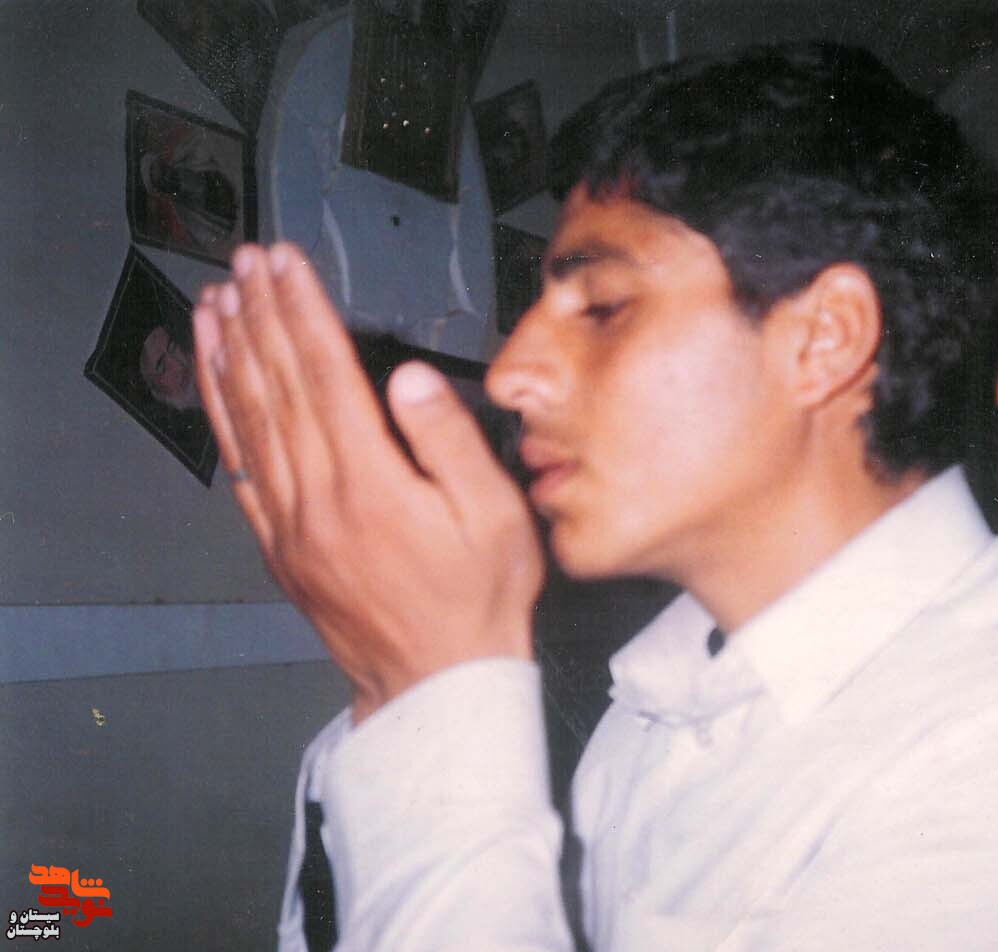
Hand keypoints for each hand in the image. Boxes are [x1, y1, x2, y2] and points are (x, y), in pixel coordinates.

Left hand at [192, 243, 543, 722]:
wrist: (437, 684)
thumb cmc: (478, 599)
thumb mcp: (493, 516)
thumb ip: (449, 440)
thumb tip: (407, 377)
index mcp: (370, 481)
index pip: (326, 373)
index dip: (303, 310)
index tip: (286, 261)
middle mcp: (317, 495)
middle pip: (280, 385)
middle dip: (262, 314)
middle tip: (246, 260)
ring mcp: (289, 522)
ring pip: (250, 421)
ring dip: (230, 354)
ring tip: (215, 301)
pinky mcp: (279, 545)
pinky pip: (241, 467)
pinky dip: (224, 417)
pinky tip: (218, 384)